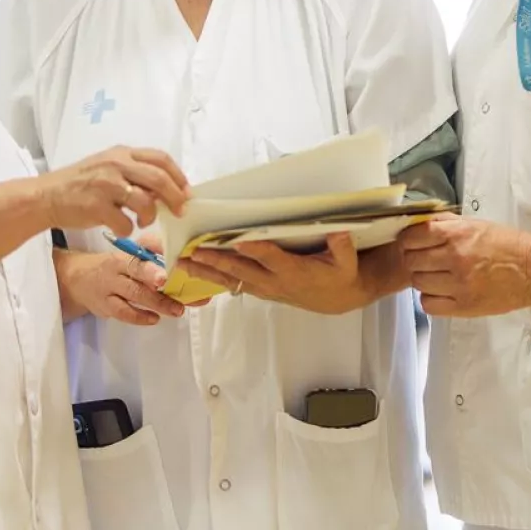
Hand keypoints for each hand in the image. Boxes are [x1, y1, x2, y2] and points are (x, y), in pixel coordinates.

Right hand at [36, 147, 189, 238]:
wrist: (46, 196)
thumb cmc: (80, 184)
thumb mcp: (107, 167)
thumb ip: (134, 172)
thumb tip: (166, 190)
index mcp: (121, 153)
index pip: (160, 158)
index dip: (178, 176)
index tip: (186, 191)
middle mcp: (115, 164)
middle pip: (159, 178)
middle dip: (175, 197)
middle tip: (180, 211)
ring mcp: (106, 185)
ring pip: (145, 202)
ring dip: (150, 216)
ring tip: (144, 221)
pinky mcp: (97, 207)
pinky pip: (125, 223)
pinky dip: (128, 230)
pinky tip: (121, 228)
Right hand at [57, 249, 186, 327]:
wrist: (76, 278)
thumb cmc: (110, 266)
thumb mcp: (125, 255)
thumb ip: (148, 255)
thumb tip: (176, 253)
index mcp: (122, 256)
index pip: (136, 259)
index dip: (151, 268)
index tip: (165, 275)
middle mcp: (114, 272)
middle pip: (135, 278)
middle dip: (157, 287)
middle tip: (178, 298)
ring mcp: (108, 290)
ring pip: (131, 297)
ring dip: (155, 304)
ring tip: (175, 310)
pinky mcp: (105, 307)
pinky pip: (122, 313)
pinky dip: (139, 317)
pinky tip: (154, 318)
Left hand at [192, 234, 379, 315]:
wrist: (337, 299)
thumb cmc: (340, 275)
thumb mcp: (347, 262)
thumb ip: (342, 246)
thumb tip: (339, 230)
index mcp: (295, 271)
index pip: (272, 258)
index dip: (257, 250)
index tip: (239, 240)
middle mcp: (275, 281)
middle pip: (242, 270)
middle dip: (217, 260)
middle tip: (194, 252)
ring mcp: (265, 288)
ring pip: (232, 279)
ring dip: (207, 271)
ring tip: (183, 263)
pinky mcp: (260, 290)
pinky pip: (233, 284)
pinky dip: (214, 277)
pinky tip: (196, 270)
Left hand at [400, 216, 530, 318]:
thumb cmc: (505, 244)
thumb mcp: (475, 225)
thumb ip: (445, 224)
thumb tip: (417, 224)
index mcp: (457, 234)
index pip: (413, 236)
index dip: (408, 240)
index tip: (412, 243)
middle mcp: (455, 258)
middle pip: (412, 260)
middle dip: (416, 259)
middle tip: (427, 260)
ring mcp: (458, 285)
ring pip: (418, 283)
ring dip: (423, 279)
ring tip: (438, 276)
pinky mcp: (463, 307)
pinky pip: (428, 304)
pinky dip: (431, 298)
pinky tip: (443, 292)